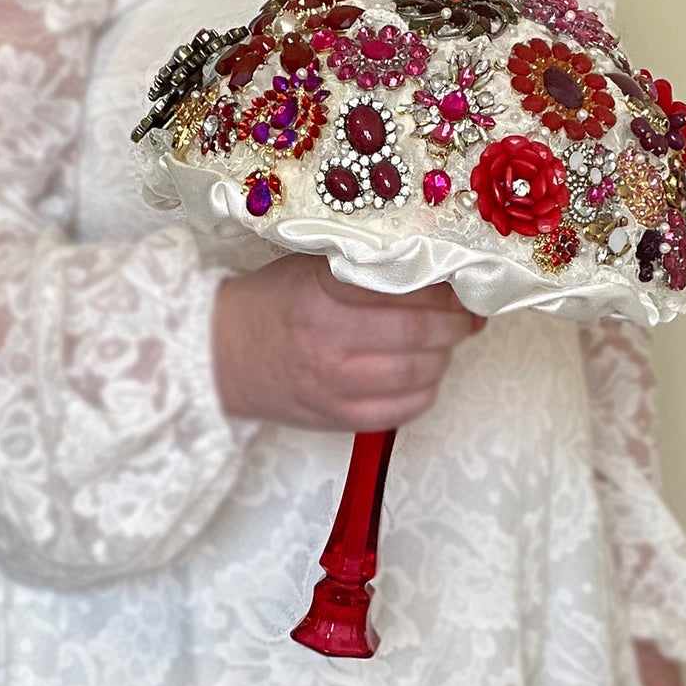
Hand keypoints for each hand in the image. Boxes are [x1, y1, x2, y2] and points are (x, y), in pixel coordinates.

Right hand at [212, 253, 484, 431]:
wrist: (219, 358)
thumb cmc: (269, 305)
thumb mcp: (309, 268)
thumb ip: (365, 265)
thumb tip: (432, 268)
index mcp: (321, 296)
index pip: (404, 289)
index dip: (444, 288)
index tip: (462, 282)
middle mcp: (329, 344)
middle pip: (420, 333)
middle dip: (456, 322)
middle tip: (467, 313)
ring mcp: (335, 388)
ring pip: (420, 373)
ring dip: (444, 355)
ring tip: (445, 340)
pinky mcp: (339, 419)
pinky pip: (404, 410)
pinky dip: (426, 390)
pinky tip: (423, 373)